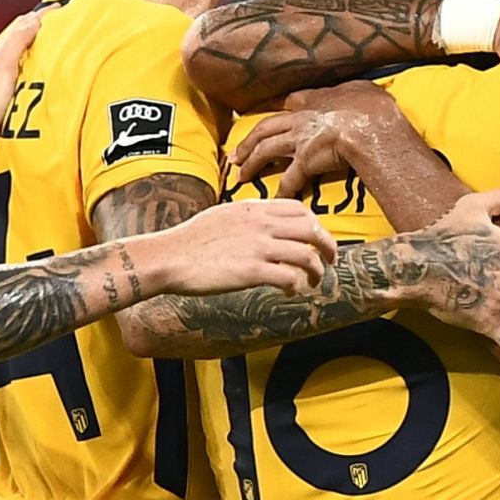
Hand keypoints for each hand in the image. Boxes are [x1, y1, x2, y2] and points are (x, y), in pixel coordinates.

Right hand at [160, 199, 339, 295]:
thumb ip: (246, 217)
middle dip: (328, 246)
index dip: (315, 224)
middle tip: (331, 259)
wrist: (168, 256)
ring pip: (307, 254)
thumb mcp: (221, 215)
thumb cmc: (188, 240)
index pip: (300, 208)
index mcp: (253, 208)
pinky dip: (297, 285)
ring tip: (315, 281)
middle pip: (312, 229)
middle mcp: (261, 224)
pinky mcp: (252, 271)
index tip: (316, 237)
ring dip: (317, 270)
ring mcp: (258, 247)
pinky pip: (289, 277)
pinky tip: (291, 291)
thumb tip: (259, 224)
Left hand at [233, 82, 414, 197]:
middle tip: (235, 154)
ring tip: (240, 176)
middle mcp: (300, 119)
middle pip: (264, 128)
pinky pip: (289, 180)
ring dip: (251, 163)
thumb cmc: (373, 108)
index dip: (269, 107)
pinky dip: (281, 191)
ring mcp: (299, 140)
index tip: (257, 113)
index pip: (285, 101)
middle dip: (247, 141)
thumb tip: (362, 92)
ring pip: (265, 150)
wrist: (371, 127)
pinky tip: (275, 199)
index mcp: (314, 100)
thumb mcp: (364, 90)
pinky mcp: (305, 161)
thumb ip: (355, 92)